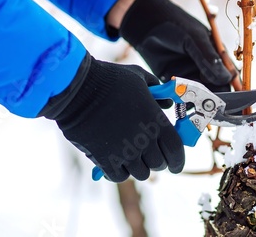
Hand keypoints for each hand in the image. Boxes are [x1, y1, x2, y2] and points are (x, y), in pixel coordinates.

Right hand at [44, 54, 184, 181]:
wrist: (78, 88)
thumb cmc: (110, 79)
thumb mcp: (139, 77)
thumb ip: (157, 91)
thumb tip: (167, 103)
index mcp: (156, 121)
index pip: (176, 151)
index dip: (178, 161)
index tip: (175, 165)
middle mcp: (144, 140)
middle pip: (159, 164)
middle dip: (158, 161)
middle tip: (151, 155)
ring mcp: (124, 152)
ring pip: (141, 173)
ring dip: (139, 167)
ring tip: (132, 157)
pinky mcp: (104, 160)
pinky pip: (119, 177)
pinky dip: (120, 172)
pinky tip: (117, 162)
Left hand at [116, 0, 232, 92]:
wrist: (146, 24)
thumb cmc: (174, 25)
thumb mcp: (194, 39)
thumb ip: (209, 59)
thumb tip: (226, 78)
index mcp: (216, 54)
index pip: (229, 75)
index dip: (231, 88)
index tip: (227, 99)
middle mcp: (206, 66)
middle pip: (216, 88)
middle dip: (213, 96)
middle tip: (207, 100)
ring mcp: (191, 73)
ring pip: (199, 93)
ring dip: (197, 97)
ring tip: (191, 94)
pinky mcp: (175, 80)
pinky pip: (183, 93)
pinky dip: (182, 96)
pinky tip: (179, 92)